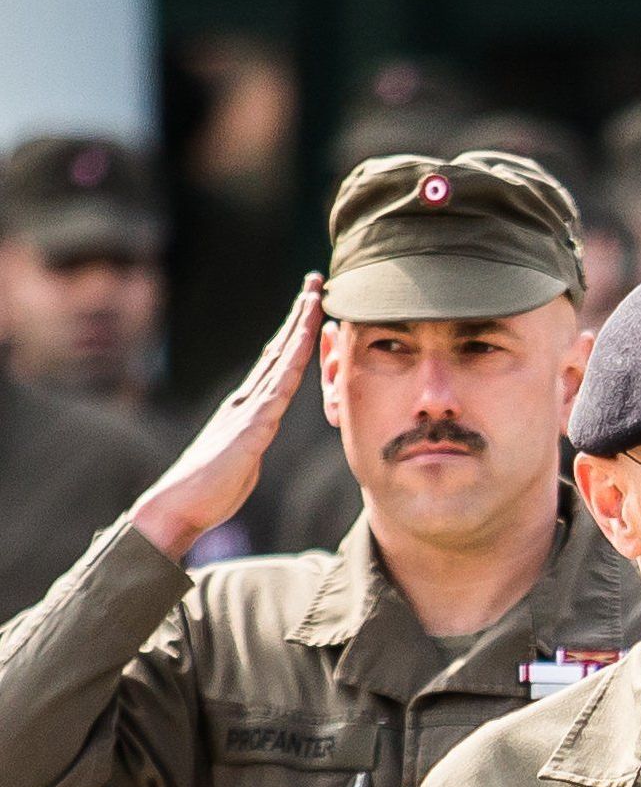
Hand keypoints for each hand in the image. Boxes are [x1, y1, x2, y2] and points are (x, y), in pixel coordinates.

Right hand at [131, 275, 322, 562]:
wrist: (179, 504)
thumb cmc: (212, 486)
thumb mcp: (245, 456)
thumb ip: (254, 437)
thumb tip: (260, 430)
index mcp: (249, 405)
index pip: (278, 361)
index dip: (297, 333)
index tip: (313, 305)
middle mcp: (248, 399)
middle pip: (279, 349)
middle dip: (300, 316)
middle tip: (315, 282)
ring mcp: (248, 411)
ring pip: (280, 363)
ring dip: (299, 331)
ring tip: (314, 301)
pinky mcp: (249, 430)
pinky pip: (275, 395)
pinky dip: (291, 371)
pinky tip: (304, 351)